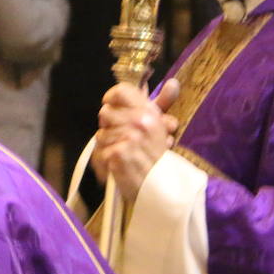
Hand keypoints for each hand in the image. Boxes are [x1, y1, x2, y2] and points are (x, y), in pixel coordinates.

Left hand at [96, 79, 180, 200]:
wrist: (162, 190)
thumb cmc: (159, 159)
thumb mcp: (162, 128)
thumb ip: (163, 103)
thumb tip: (173, 82)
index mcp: (149, 113)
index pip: (121, 91)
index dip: (112, 98)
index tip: (113, 106)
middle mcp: (139, 122)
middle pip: (105, 113)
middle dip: (110, 126)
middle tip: (122, 138)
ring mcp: (128, 138)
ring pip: (100, 134)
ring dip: (108, 145)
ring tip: (123, 154)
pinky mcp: (117, 155)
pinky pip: (100, 152)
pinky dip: (105, 161)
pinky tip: (117, 166)